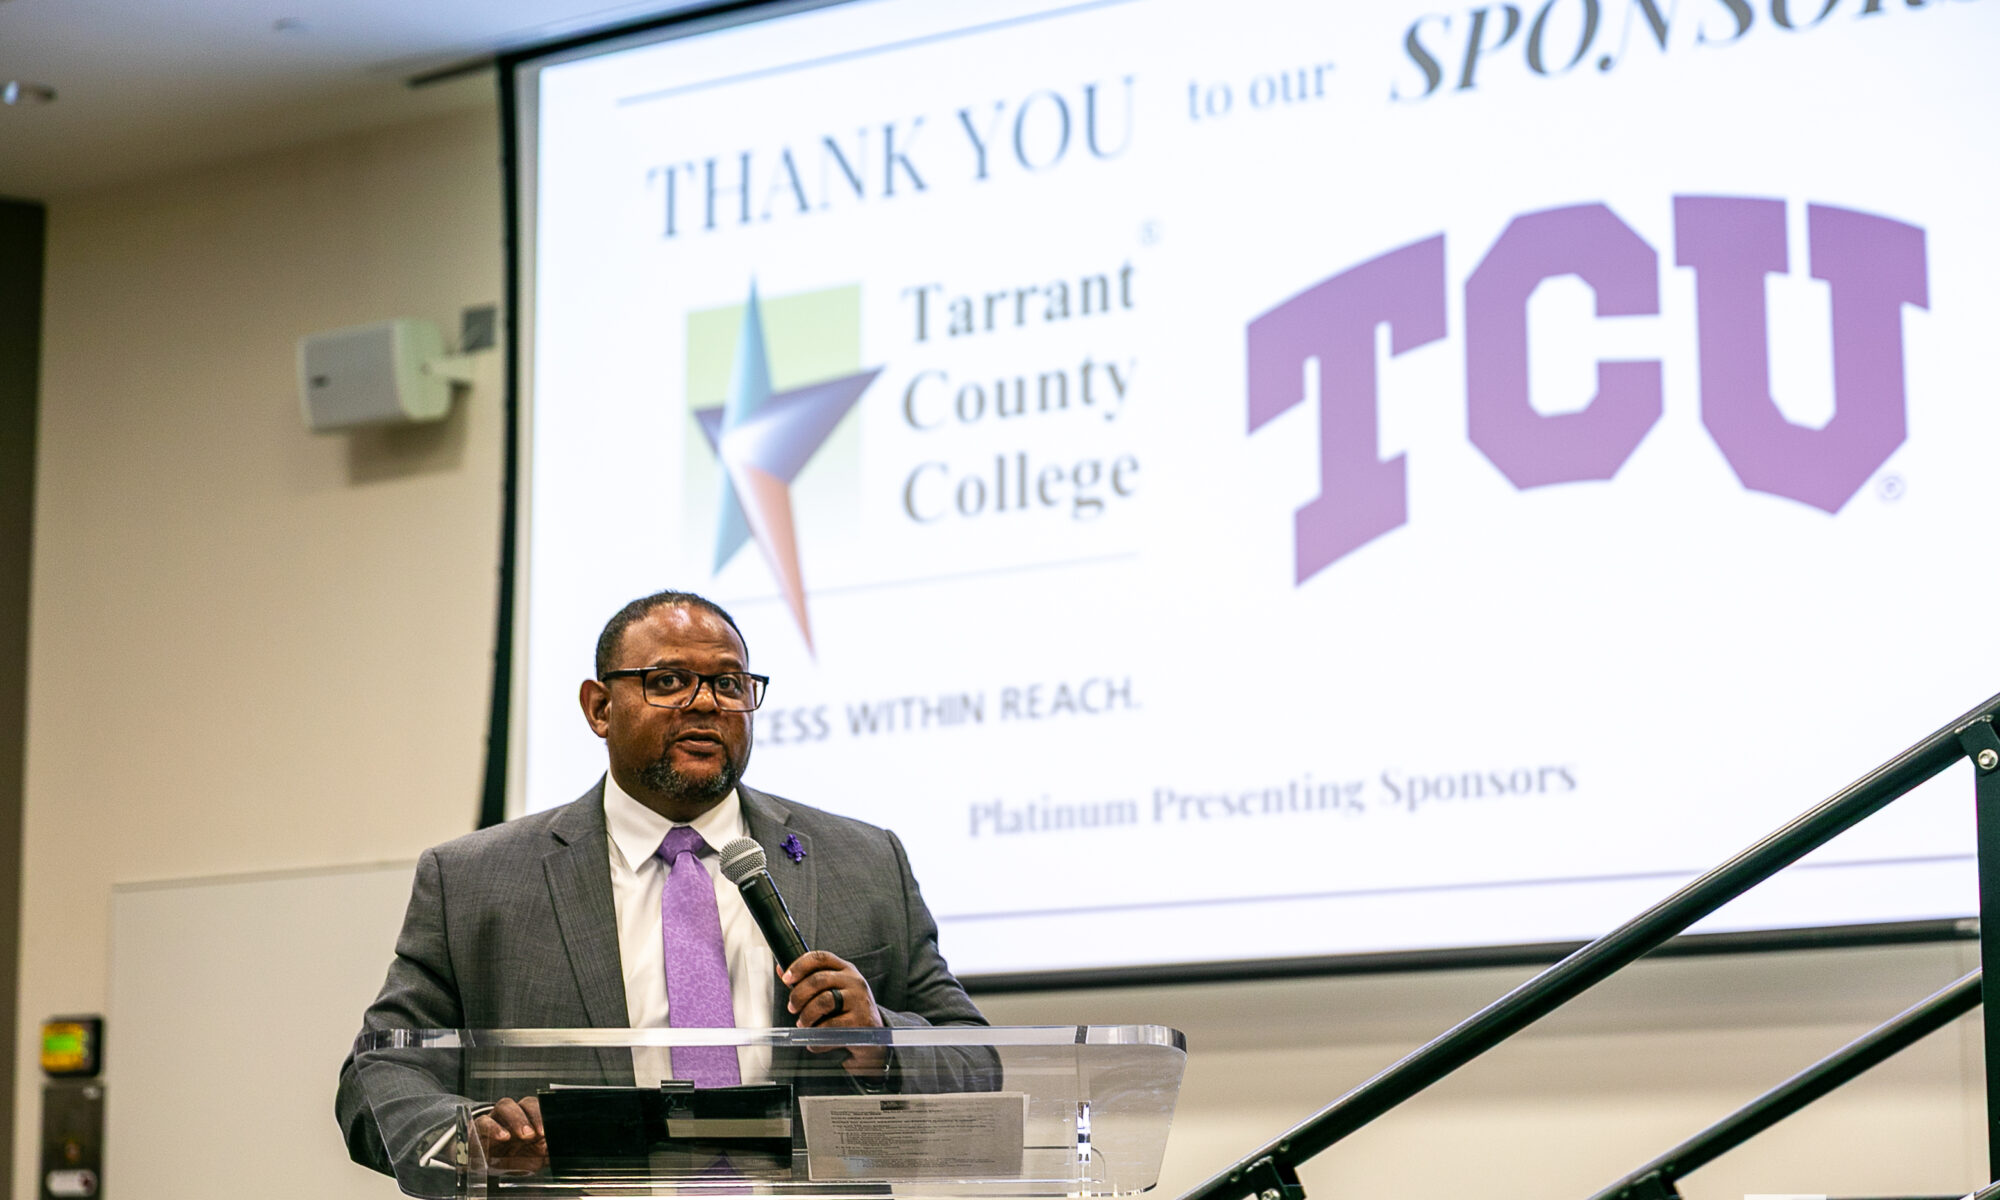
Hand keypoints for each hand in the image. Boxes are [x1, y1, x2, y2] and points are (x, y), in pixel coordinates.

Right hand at [472, 1095, 546, 1173]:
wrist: (484, 1167)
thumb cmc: (512, 1158)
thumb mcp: (534, 1159)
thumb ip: (549, 1153)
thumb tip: (562, 1149)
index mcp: (531, 1119)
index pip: (541, 1108)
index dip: (546, 1116)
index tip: (550, 1130)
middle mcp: (514, 1115)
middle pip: (525, 1103)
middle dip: (534, 1116)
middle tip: (539, 1133)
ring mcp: (496, 1119)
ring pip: (505, 1106)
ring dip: (517, 1118)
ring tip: (524, 1135)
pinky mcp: (478, 1129)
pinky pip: (484, 1121)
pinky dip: (494, 1128)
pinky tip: (503, 1137)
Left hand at [782, 950, 887, 1077]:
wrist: (873, 1036)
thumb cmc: (847, 1011)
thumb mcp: (833, 990)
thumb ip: (809, 980)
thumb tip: (781, 968)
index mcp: (846, 969)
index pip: (821, 957)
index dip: (800, 965)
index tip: (786, 978)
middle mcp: (854, 981)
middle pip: (818, 980)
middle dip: (798, 995)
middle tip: (792, 1007)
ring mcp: (859, 1001)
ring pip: (823, 1002)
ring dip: (806, 1016)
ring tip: (803, 1024)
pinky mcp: (860, 1021)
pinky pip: (830, 1027)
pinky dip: (816, 1037)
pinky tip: (815, 1041)